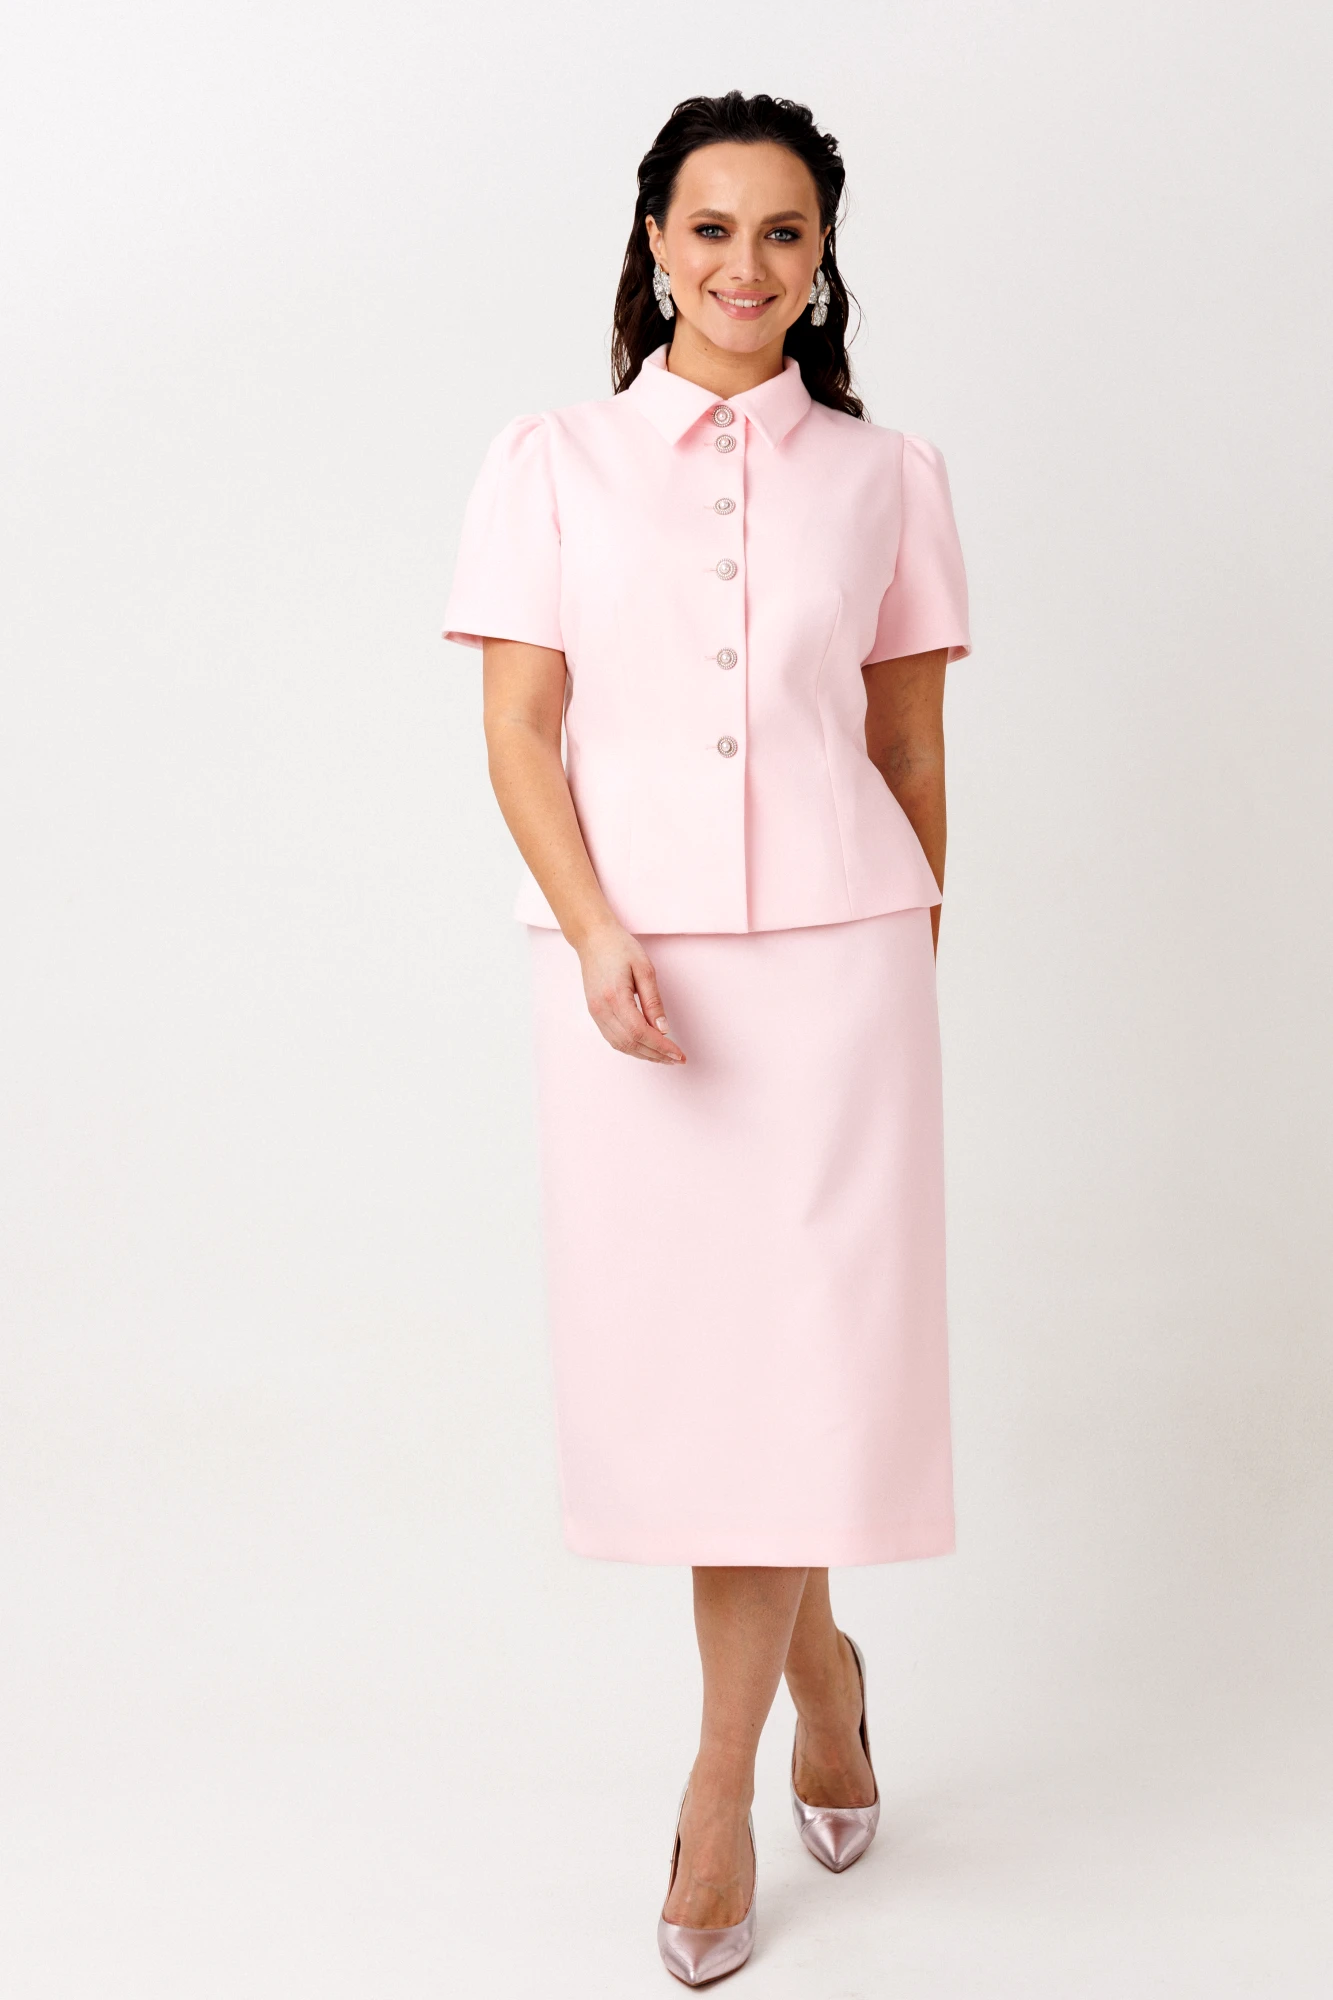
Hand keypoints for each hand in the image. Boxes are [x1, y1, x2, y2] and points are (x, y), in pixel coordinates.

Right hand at [575, 922, 684, 1063]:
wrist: (593, 938)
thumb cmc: (619, 948)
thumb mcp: (644, 969)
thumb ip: (653, 1000)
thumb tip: (663, 1028)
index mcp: (615, 997)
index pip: (640, 1032)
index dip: (661, 1047)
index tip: (678, 1054)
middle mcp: (602, 1009)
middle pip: (631, 1043)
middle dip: (656, 1055)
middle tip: (677, 1060)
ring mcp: (596, 1013)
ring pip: (621, 1045)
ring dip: (644, 1054)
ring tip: (665, 1057)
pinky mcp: (595, 1013)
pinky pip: (613, 1039)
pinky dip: (631, 1047)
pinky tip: (646, 1047)